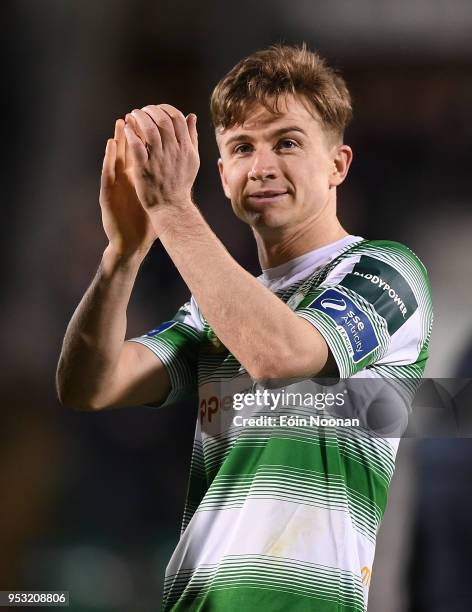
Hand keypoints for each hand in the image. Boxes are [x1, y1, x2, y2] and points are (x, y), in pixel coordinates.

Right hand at [99, 118, 157, 258]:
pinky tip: (110, 146)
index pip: (142, 153)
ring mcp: (115, 185)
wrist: (132, 241)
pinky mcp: (107, 194)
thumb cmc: (145, 220)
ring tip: (120, 123)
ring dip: (116, 140)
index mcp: (137, 177)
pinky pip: (107, 173)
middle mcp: (125, 178)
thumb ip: (166, 180)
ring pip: (115, 158)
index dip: (146, 138)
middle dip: (131, 132)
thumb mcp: (157, 197)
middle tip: (133, 114)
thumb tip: (182, 168)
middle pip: (127, 151)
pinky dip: (108, 158)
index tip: (153, 122)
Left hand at [124, 104, 198, 212]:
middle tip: (143, 110)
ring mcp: (159, 160)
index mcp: (185, 148)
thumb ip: (192, 137)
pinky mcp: (144, 168)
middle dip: (150, 110)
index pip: (177, 118)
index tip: (157, 109)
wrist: (171, 207)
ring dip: (139, 118)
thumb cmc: (181, 183)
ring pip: (149, 129)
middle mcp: (173, 151)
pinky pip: (136, 145)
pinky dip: (131, 133)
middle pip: (162, 120)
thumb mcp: (192, 159)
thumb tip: (191, 116)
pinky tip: (127, 129)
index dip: (166, 108)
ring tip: (133, 114)